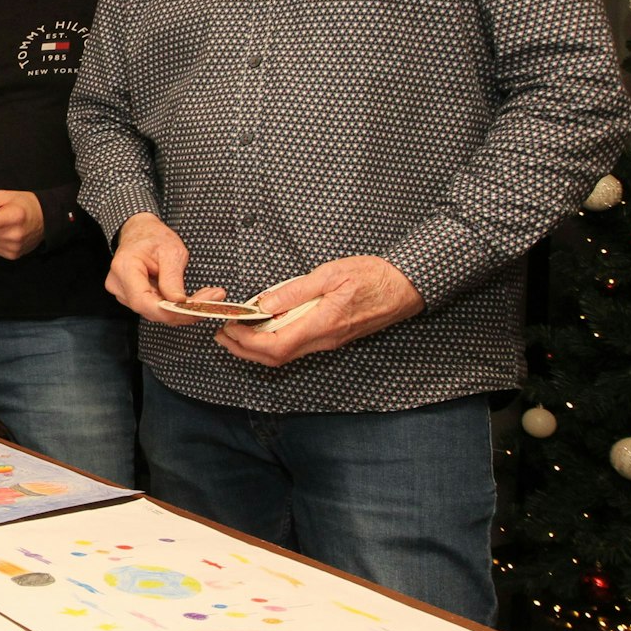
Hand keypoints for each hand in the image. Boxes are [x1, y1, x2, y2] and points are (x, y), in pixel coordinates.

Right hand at [104, 212, 208, 325]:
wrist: (140, 232)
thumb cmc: (154, 237)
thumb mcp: (171, 251)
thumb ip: (172, 278)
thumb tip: (179, 302)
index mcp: (125, 268)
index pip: (143, 300)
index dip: (168, 310)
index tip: (195, 307)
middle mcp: (119, 284)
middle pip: (150, 310)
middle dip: (182, 310)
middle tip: (212, 300)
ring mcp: (123, 293)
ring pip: (155, 312)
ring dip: (181, 310)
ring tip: (206, 297)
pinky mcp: (131, 298)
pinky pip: (155, 309)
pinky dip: (174, 307)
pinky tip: (191, 299)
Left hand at [216, 255, 425, 366]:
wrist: (408, 287)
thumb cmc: (373, 276)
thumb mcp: (330, 273)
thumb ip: (294, 290)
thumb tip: (263, 303)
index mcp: (322, 324)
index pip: (275, 346)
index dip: (246, 342)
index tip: (229, 328)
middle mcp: (324, 340)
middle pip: (276, 357)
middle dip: (244, 349)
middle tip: (223, 333)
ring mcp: (329, 341)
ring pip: (287, 354)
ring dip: (257, 347)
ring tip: (237, 329)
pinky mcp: (333, 337)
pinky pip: (299, 345)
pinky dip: (274, 340)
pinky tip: (264, 326)